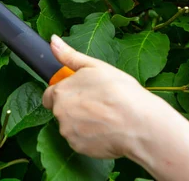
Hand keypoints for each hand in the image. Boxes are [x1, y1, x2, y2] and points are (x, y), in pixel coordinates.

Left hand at [42, 35, 163, 159]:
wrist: (139, 124)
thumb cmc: (120, 92)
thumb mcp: (95, 66)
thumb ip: (70, 56)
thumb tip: (53, 40)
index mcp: (61, 92)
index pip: (49, 95)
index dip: (64, 93)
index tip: (79, 94)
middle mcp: (59, 113)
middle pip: (60, 111)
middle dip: (74, 107)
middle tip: (97, 103)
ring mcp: (68, 132)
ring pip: (70, 126)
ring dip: (81, 123)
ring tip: (104, 117)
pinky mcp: (78, 147)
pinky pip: (80, 141)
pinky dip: (89, 137)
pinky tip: (106, 130)